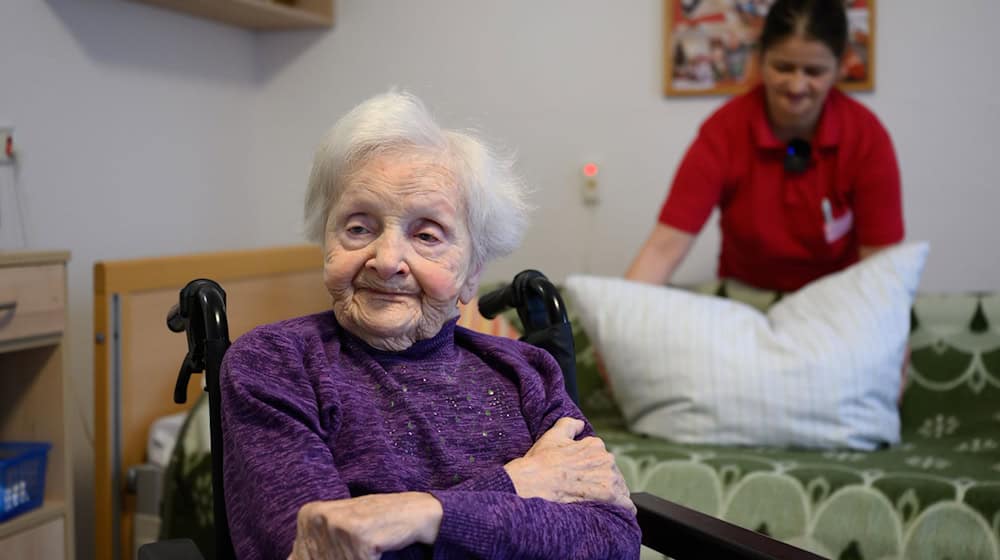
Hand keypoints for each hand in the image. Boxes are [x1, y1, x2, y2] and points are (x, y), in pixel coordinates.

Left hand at [287, 492, 442, 559]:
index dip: (327, 558)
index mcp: (307, 515)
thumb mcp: (337, 529)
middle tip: (359, 548)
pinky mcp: (356, 536)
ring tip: (367, 548)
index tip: (346, 551)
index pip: (299, 558)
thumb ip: (312, 546)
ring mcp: (336, 525)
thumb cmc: (375, 523)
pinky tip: (376, 551)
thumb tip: (290, 559)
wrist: (413, 512)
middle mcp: (317, 517)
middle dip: (341, 559)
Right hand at [504, 417, 634, 513]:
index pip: (601, 458)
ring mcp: (609, 477)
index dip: (592, 468)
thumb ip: (569, 424)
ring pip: (619, 488)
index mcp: (595, 445)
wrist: (535, 482)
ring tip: (595, 502)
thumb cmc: (542, 462)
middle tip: (585, 490)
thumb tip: (580, 424)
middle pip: (612, 473)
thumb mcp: (553, 436)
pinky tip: (614, 512)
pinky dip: (622, 508)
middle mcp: (606, 458)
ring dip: (611, 495)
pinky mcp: (609, 495)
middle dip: (602, 481)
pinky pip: (625, 504)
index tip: (582, 476)